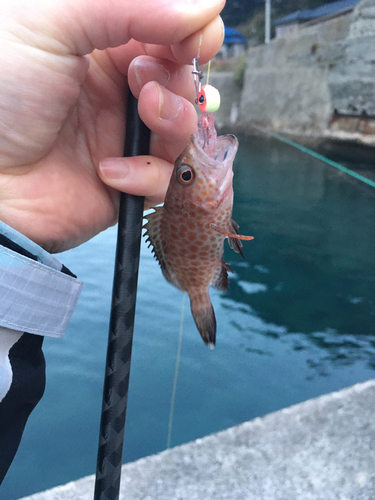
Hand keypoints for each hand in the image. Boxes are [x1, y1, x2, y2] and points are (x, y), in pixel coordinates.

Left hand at [0, 0, 223, 252]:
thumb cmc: (1, 93)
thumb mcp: (51, 23)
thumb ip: (129, 5)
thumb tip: (207, 4)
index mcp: (101, 47)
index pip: (168, 34)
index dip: (192, 34)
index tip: (199, 39)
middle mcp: (118, 93)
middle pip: (184, 83)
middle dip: (180, 80)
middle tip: (146, 84)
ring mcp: (125, 139)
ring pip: (185, 131)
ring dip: (175, 122)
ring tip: (145, 114)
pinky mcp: (128, 185)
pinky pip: (165, 180)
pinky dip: (146, 176)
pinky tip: (108, 171)